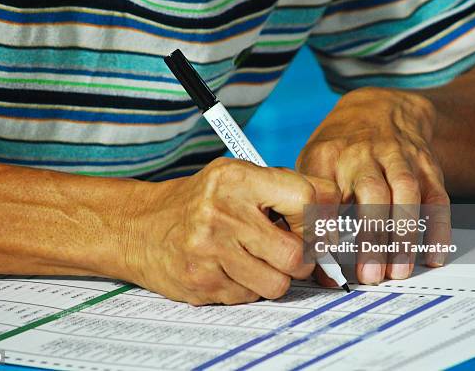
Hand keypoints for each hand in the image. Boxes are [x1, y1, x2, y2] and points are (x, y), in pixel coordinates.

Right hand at [120, 157, 339, 304]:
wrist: (139, 226)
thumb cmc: (199, 201)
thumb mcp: (236, 176)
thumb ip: (284, 187)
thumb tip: (334, 214)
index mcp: (237, 178)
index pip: (308, 198)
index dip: (321, 219)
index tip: (317, 227)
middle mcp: (223, 212)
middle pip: (297, 253)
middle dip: (302, 259)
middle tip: (289, 251)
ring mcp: (210, 250)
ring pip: (278, 284)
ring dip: (276, 277)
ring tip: (258, 261)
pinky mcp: (202, 281)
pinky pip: (250, 297)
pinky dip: (248, 288)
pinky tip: (231, 269)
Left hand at [296, 87, 450, 284]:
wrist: (378, 107)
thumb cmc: (339, 147)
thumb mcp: (313, 165)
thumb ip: (310, 209)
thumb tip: (312, 260)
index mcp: (329, 156)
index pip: (326, 194)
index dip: (326, 229)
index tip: (325, 261)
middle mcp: (365, 154)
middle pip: (372, 193)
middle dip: (372, 236)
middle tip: (370, 274)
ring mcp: (399, 158)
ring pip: (407, 193)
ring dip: (404, 234)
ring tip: (399, 270)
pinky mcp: (426, 165)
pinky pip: (436, 196)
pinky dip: (437, 227)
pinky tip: (432, 255)